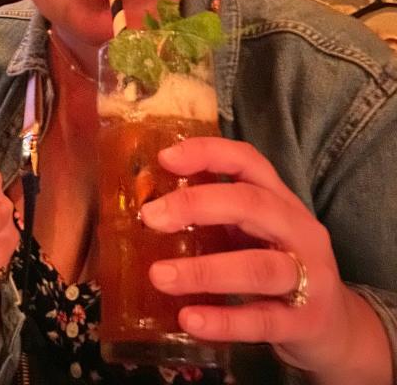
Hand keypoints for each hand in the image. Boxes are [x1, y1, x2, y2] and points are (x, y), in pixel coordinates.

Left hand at [139, 137, 390, 381]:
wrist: (336, 329)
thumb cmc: (276, 268)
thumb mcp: (250, 233)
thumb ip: (211, 216)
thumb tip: (145, 204)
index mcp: (280, 201)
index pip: (249, 162)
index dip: (208, 153)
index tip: (164, 158)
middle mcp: (299, 231)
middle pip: (252, 205)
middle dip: (196, 206)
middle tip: (150, 218)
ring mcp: (309, 277)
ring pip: (258, 267)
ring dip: (204, 271)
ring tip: (159, 276)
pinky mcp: (306, 322)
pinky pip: (263, 320)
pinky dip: (224, 320)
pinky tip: (189, 319)